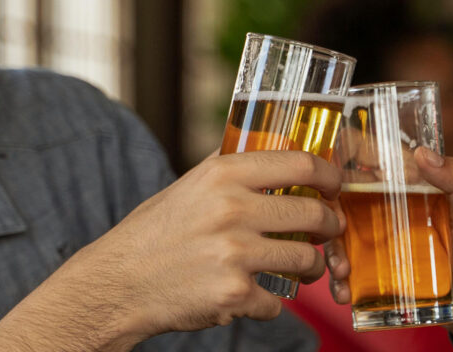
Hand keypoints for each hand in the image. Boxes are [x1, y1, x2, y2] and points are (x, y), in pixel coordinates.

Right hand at [0, 151, 342, 350]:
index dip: (329, 176)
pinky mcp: (234, 294)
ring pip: (306, 259)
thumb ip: (230, 169)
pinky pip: (278, 302)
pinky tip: (250, 295)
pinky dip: (270, 302)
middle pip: (314, 214)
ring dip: (311, 267)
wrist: (117, 284)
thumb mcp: (189, 186)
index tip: (335, 185)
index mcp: (223, 176)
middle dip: (331, 225)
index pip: (300, 165)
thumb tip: (272, 149)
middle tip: (329, 230)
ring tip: (301, 267)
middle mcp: (232, 210)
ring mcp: (235, 254)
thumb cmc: (154, 233)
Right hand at [325, 147, 452, 350]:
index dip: (343, 154)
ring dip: (331, 250)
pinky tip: (345, 291)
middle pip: (340, 200)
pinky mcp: (374, 274)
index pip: (366, 159)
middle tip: (334, 227)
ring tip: (341, 269)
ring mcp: (376, 242)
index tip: (331, 166)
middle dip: (327, 211)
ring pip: (338, 237)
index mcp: (403, 186)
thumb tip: (424, 154)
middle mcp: (382, 210)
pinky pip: (347, 275)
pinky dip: (339, 283)